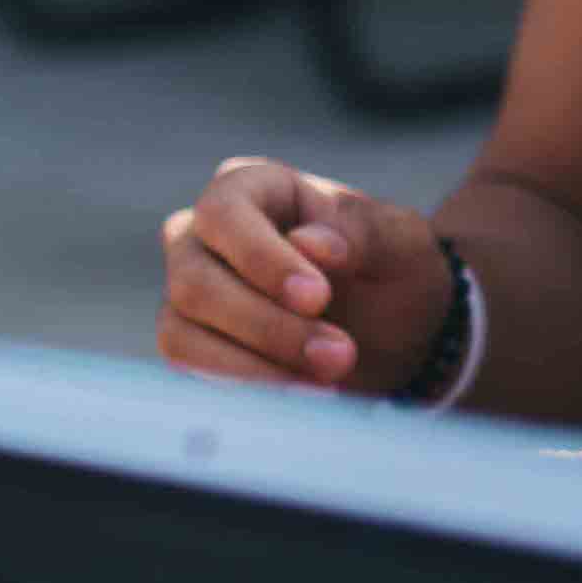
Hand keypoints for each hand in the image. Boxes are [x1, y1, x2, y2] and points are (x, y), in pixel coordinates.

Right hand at [157, 156, 456, 395]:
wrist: (394, 327)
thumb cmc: (390, 267)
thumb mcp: (399, 241)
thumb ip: (361, 232)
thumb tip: (307, 242)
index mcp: (248, 188)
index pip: (223, 214)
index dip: (261, 259)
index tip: (318, 298)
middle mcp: (201, 236)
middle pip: (195, 282)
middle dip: (268, 327)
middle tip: (341, 355)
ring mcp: (187, 292)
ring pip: (182, 332)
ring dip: (254, 366)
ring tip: (328, 381)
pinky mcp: (188, 342)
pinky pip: (189, 368)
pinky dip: (243, 387)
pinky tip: (298, 394)